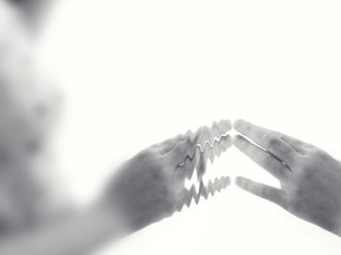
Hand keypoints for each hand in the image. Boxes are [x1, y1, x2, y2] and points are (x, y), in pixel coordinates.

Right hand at [100, 120, 231, 233]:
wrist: (111, 215)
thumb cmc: (121, 183)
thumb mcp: (138, 158)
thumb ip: (162, 148)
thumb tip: (184, 136)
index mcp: (153, 156)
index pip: (185, 142)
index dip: (202, 134)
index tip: (215, 126)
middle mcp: (163, 171)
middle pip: (195, 154)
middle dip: (213, 142)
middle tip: (228, 133)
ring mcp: (169, 189)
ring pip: (194, 171)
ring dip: (208, 159)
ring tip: (224, 146)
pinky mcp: (173, 205)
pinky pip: (192, 191)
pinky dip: (206, 184)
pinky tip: (222, 181)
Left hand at [233, 119, 340, 235]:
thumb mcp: (331, 161)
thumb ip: (309, 154)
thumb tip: (289, 147)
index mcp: (313, 152)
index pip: (282, 137)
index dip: (265, 130)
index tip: (251, 126)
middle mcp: (302, 164)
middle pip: (272, 142)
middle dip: (252, 131)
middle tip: (237, 123)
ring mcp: (295, 182)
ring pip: (266, 161)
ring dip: (248, 149)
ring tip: (235, 141)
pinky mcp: (290, 201)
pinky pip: (266, 191)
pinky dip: (249, 185)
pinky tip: (236, 179)